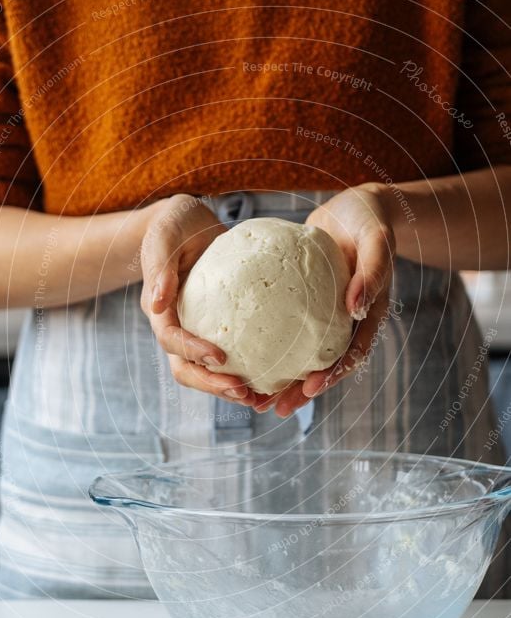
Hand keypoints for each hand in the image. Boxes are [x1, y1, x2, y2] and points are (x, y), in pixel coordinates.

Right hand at [140, 194, 256, 404]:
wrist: (189, 225)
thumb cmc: (175, 225)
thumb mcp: (165, 234)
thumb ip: (159, 264)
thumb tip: (157, 303)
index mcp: (160, 309)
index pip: (171, 340)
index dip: (192, 352)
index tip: (220, 357)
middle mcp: (175, 328)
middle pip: (186, 370)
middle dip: (212, 386)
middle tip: (244, 393)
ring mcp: (195, 333)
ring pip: (206, 373)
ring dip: (229, 390)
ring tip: (259, 399)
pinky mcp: (216, 331)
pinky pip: (228, 359)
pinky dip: (246, 372)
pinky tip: (271, 379)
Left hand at [256, 183, 395, 416]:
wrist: (355, 208)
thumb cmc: (369, 221)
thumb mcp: (376, 240)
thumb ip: (372, 272)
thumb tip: (355, 307)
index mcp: (367, 314)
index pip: (352, 353)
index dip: (332, 374)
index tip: (311, 388)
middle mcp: (344, 322)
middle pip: (323, 365)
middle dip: (299, 391)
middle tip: (273, 409)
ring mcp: (324, 316)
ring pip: (302, 355)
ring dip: (281, 379)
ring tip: (254, 397)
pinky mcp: (305, 305)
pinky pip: (285, 327)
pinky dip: (268, 344)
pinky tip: (241, 352)